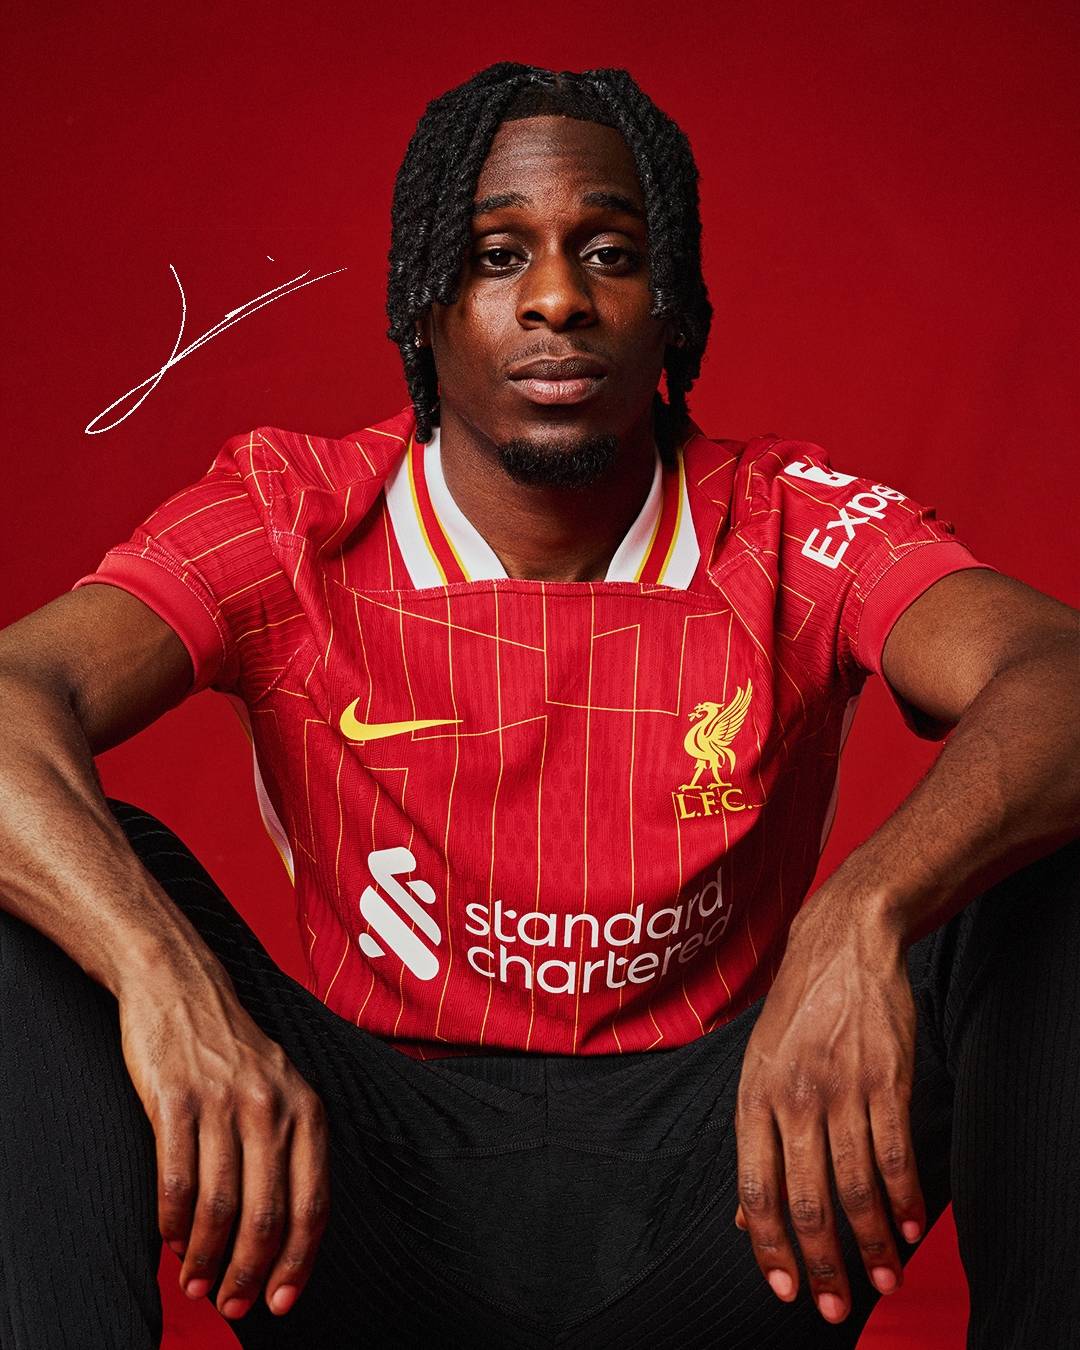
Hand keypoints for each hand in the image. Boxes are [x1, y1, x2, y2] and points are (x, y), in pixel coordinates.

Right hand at [117, 969, 329, 1321]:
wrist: (180, 986)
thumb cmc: (231, 1051)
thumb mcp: (280, 1089)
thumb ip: (287, 1150)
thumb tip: (281, 1234)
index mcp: (307, 1108)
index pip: (312, 1203)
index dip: (297, 1262)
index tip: (281, 1302)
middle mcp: (271, 1106)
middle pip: (266, 1214)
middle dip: (249, 1273)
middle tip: (232, 1305)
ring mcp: (222, 1102)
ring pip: (219, 1204)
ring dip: (205, 1256)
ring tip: (196, 1282)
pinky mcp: (175, 1099)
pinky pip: (175, 1179)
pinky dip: (171, 1222)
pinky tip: (169, 1239)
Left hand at [732, 890, 925, 1323]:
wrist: (841, 943)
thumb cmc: (796, 1012)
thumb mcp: (758, 1068)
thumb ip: (755, 1144)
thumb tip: (742, 1218)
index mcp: (753, 1097)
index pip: (756, 1188)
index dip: (769, 1246)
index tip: (787, 1290)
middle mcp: (793, 1098)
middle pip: (806, 1198)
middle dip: (823, 1262)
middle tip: (838, 1307)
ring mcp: (841, 1087)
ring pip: (854, 1183)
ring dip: (871, 1241)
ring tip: (883, 1278)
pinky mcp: (887, 1078)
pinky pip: (896, 1151)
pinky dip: (905, 1197)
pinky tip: (909, 1227)